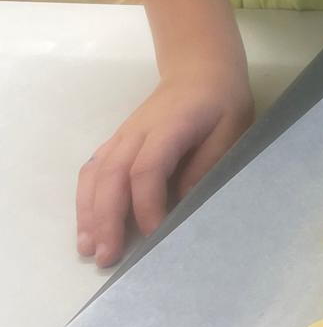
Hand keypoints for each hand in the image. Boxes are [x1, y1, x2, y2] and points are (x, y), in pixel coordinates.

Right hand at [76, 64, 254, 268]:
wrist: (200, 69)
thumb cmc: (222, 102)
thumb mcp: (232, 130)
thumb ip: (208, 164)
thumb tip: (184, 202)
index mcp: (170, 127)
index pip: (147, 169)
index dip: (146, 204)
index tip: (154, 234)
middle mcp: (137, 132)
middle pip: (112, 175)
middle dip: (106, 218)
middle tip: (107, 257)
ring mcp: (123, 136)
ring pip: (96, 174)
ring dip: (89, 213)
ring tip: (89, 248)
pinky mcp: (118, 142)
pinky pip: (94, 170)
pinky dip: (86, 199)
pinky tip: (87, 225)